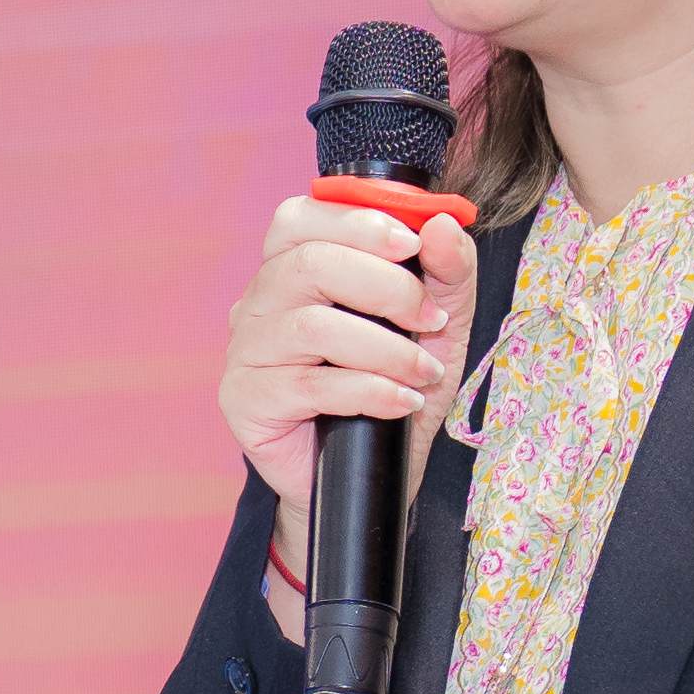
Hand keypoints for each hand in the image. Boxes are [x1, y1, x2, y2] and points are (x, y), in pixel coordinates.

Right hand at [217, 196, 480, 565]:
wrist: (372, 474)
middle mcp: (259, 302)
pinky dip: (368, 390)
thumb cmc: (396, 386)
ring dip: (384, 348)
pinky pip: (308, 386)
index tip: (413, 245)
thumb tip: (441, 225)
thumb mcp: (439, 324)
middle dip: (386, 287)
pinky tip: (399, 402)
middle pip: (309, 264)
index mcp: (293, 267)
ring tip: (422, 371)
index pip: (300, 218)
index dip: (358, 222)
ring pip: (311, 327)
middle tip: (430, 319)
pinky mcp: (245, 400)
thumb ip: (447, 271)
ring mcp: (245, 350)